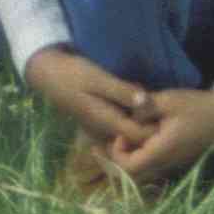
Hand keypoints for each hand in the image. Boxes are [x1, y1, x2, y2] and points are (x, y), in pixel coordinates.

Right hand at [22, 45, 155, 140]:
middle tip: (163, 105)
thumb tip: (148, 101)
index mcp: (108, 122)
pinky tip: (136, 101)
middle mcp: (106, 131)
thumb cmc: (73, 74)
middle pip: (136, 138)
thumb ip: (122, 91)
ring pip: (130, 133)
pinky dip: (132, 116)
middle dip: (151, 125)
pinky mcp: (101, 121)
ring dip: (142, 120)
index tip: (165, 110)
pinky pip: (122, 125)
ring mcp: (102, 128)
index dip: (155, 127)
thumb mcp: (99, 79)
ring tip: (154, 102)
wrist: (49, 75)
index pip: (140, 137)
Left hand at [111, 86, 213, 187]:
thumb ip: (146, 106)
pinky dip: (145, 151)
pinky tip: (147, 132)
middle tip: (121, 134)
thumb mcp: (170, 101)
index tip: (122, 133)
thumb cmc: (198, 108)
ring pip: (143, 169)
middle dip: (122, 155)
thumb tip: (127, 107)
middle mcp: (165, 164)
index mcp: (161, 152)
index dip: (117, 153)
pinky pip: (154, 163)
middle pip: (133, 173)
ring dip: (133, 153)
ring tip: (132, 132)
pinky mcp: (177, 159)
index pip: (129, 168)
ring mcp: (172, 164)